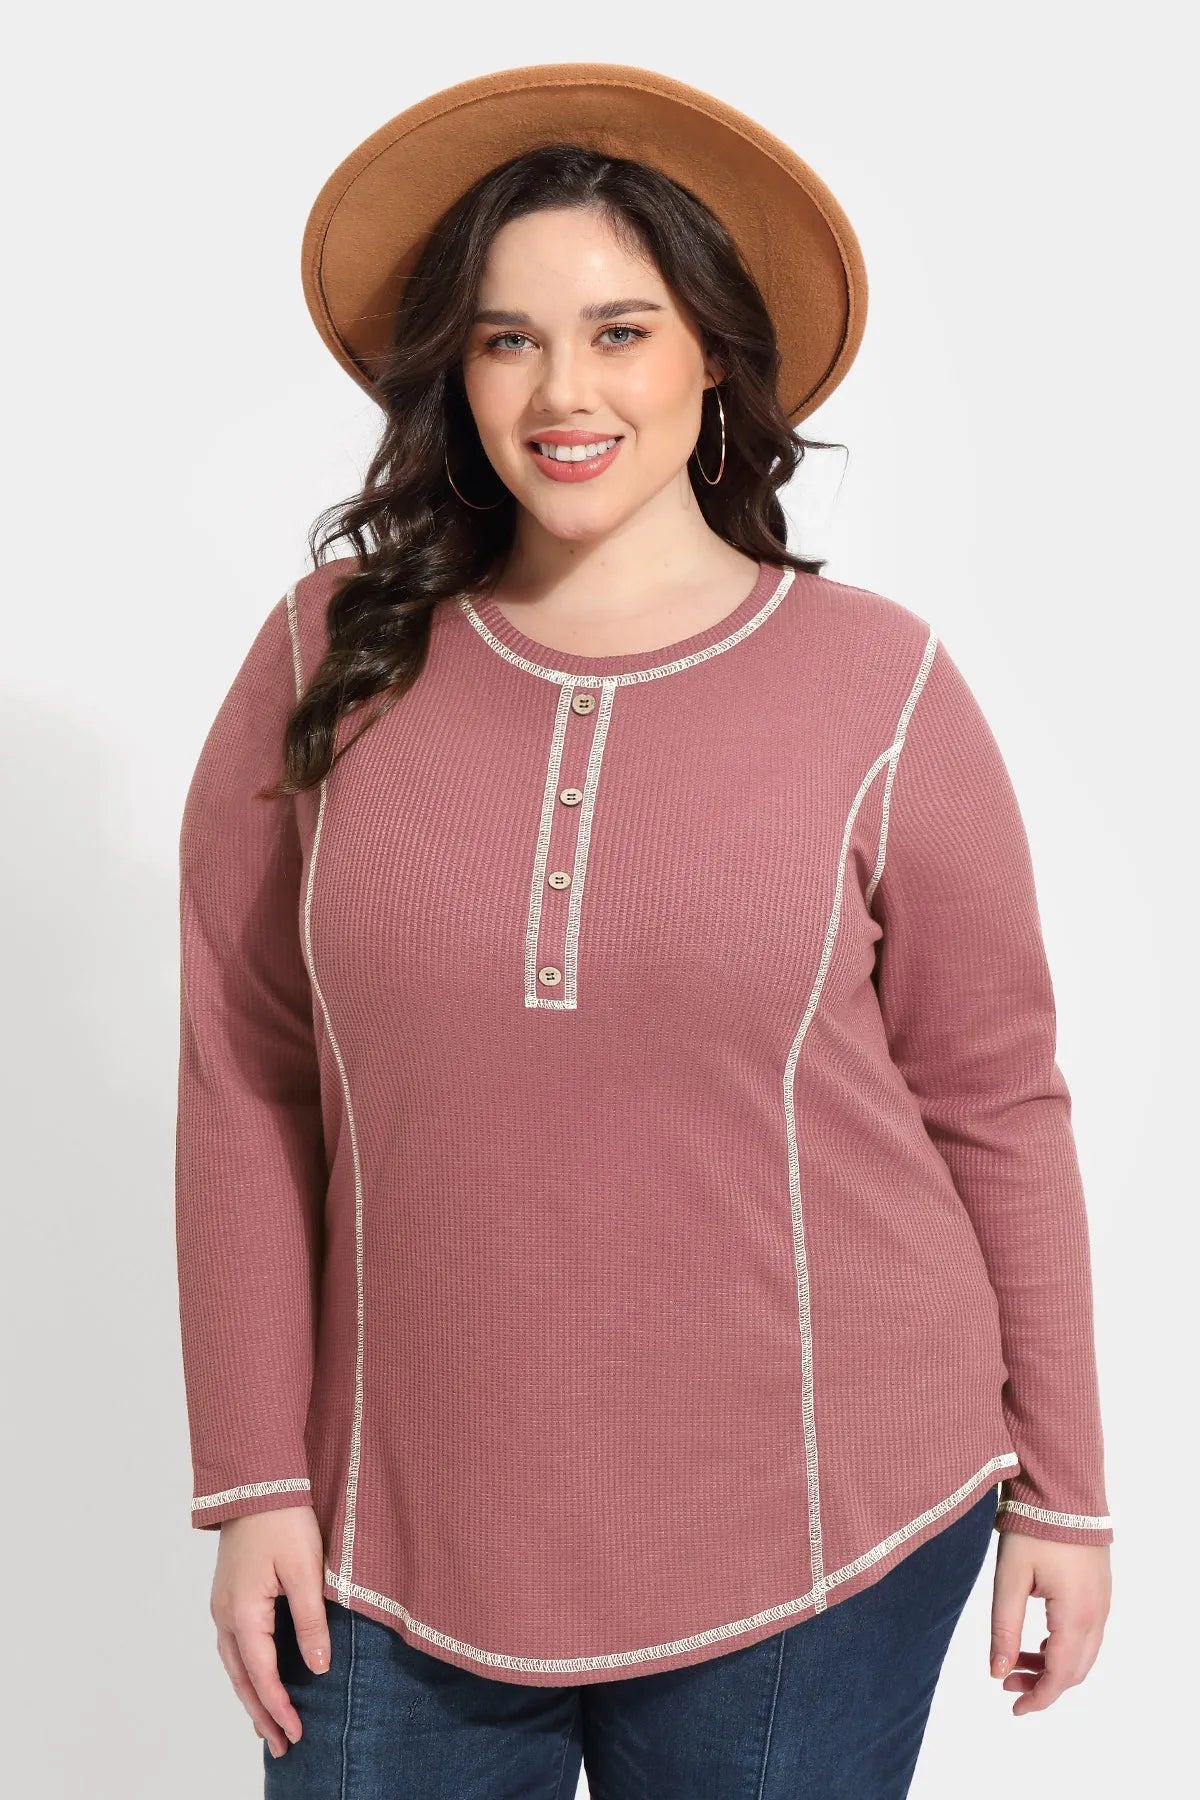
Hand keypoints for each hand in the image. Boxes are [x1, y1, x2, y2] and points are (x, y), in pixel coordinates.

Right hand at [209, 1505, 330, 1758]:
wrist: (256, 1478)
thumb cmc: (283, 1519)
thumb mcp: (306, 1570)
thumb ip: (310, 1621)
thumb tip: (316, 1667)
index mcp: (243, 1612)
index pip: (261, 1674)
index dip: (279, 1707)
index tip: (297, 1734)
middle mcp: (225, 1613)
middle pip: (241, 1677)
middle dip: (261, 1713)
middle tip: (282, 1746)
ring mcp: (224, 1603)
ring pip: (234, 1663)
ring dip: (251, 1695)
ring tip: (268, 1724)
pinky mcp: (230, 1592)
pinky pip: (235, 1644)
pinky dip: (246, 1670)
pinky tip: (258, 1677)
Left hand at [989, 1532, 1110, 1713]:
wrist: (1062, 1488)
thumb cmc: (1033, 1529)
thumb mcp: (1009, 1578)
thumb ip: (1004, 1628)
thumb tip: (998, 1672)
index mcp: (1075, 1616)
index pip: (1060, 1676)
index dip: (1038, 1698)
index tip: (1014, 1708)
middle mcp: (1097, 1614)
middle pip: (1074, 1670)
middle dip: (1042, 1684)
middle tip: (1007, 1682)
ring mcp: (1103, 1602)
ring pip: (1083, 1653)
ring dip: (1052, 1666)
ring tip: (1016, 1662)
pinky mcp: (1100, 1590)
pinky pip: (1087, 1633)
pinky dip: (1064, 1647)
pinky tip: (1038, 1640)